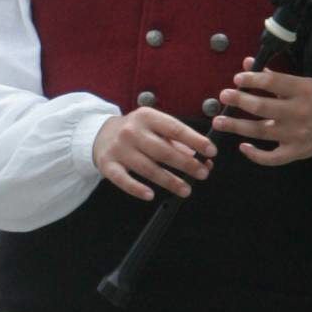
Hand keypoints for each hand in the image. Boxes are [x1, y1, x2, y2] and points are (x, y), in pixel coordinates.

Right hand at [92, 104, 215, 200]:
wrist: (100, 134)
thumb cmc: (136, 131)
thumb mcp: (155, 127)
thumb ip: (176, 141)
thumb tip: (199, 156)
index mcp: (147, 117)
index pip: (175, 128)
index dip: (195, 140)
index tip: (211, 151)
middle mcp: (132, 131)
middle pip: (163, 151)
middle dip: (186, 164)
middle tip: (203, 173)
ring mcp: (119, 149)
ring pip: (148, 168)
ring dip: (169, 181)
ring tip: (186, 189)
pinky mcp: (108, 165)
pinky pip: (123, 180)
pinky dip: (137, 188)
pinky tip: (150, 195)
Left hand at [213, 65, 311, 164]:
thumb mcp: (303, 82)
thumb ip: (275, 77)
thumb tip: (249, 65)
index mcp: (302, 90)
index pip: (272, 82)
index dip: (252, 79)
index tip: (237, 79)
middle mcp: (298, 112)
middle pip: (262, 107)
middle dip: (238, 101)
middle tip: (223, 96)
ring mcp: (296, 134)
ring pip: (260, 131)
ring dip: (236, 126)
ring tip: (218, 121)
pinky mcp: (297, 152)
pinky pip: (272, 157)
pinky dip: (255, 155)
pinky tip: (242, 147)